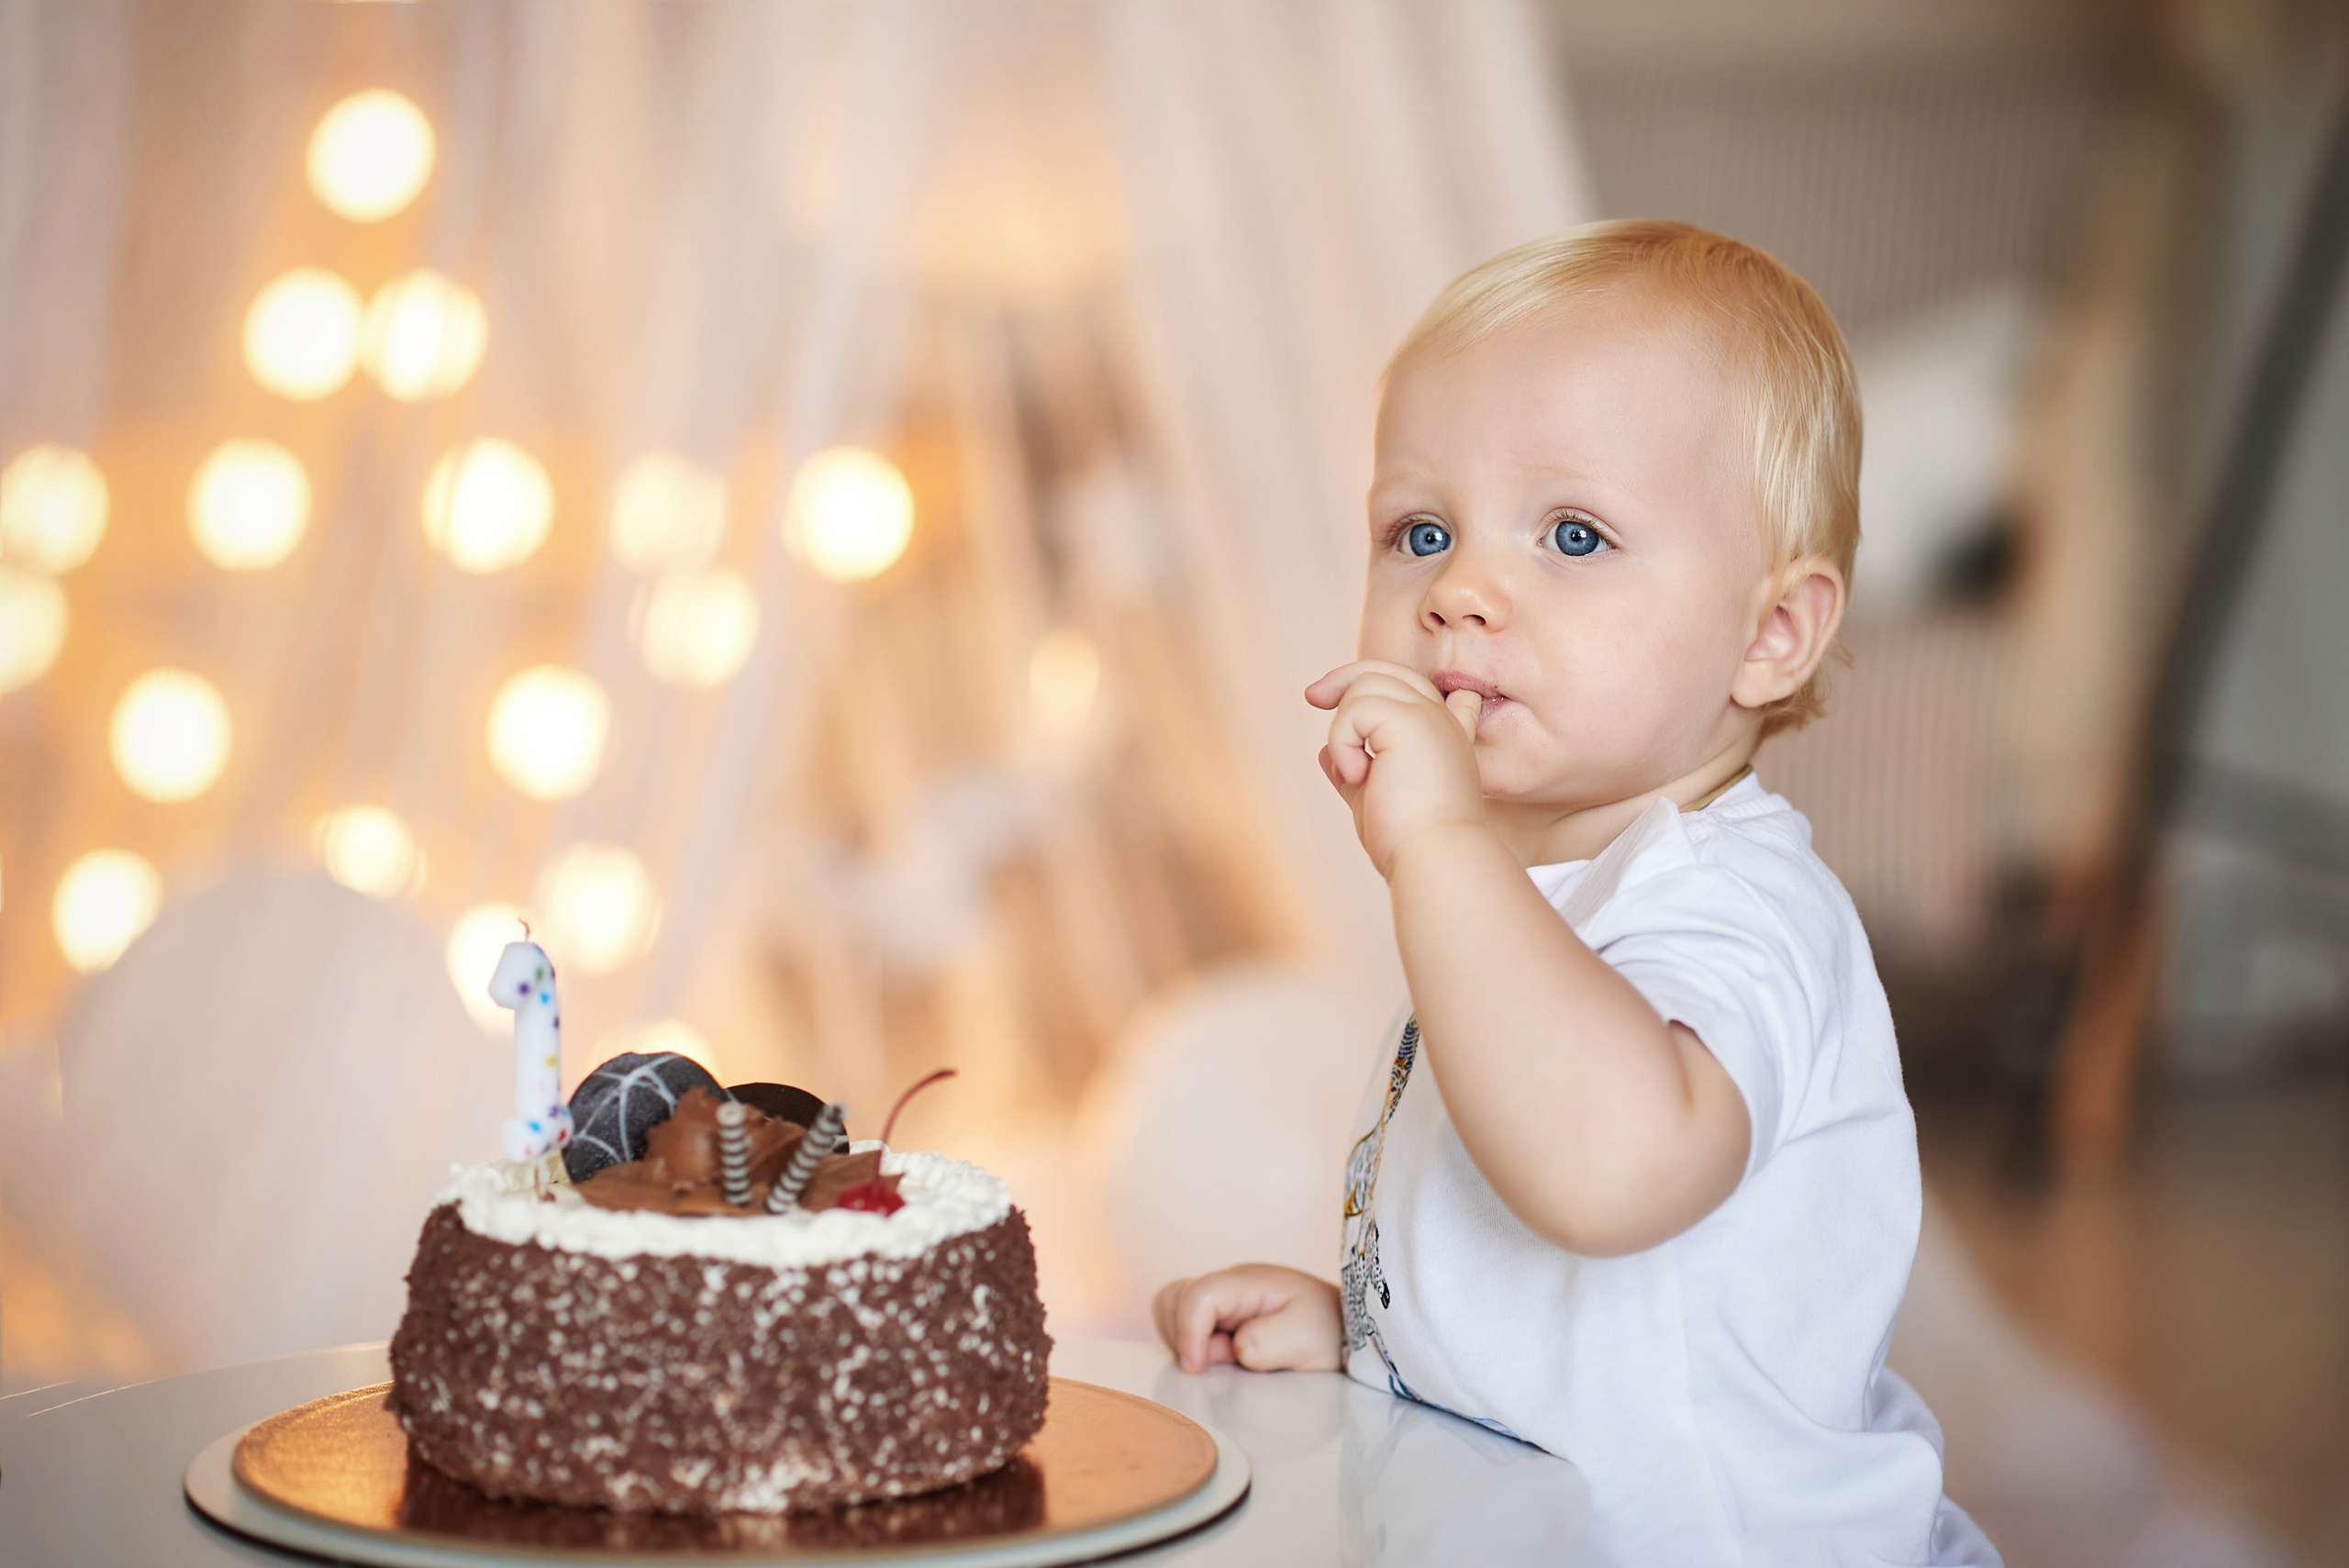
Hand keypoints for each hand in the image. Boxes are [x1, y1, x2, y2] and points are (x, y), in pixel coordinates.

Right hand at [1153, 1265, 1341, 1373]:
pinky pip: (1185, 1324)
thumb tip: (1233, 1348)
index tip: (1197, 1367)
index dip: (1188, 1332)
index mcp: (1249, 1282)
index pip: (1197, 1294)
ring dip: (1185, 1340)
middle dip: (1182, 1334)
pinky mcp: (1221, 1316)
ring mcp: (1224, 1298)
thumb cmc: (1329, 1331)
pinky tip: (1224, 1358)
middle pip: (1173, 1297)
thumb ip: (1266, 1344)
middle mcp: (1230, 1285)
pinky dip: (1193, 1344)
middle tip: (1222, 1359)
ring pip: (1172, 1309)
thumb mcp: (1307, 1340)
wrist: (1345, 1329)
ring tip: (1226, 1358)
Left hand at [1305, 660, 1485, 877]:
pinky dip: (1343, 741)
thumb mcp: (1377, 797)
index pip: (1439, 694)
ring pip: (1366, 682)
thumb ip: (1358, 770)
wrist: (1434, 857)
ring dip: (1344, 729)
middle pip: (1390, 672)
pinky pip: (1355, 708)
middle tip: (1313, 697)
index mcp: (1446, 741)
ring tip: (1355, 774)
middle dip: (1346, 677)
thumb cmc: (1409, 841)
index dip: (1409, 687)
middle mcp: (1442, 721)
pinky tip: (1358, 776)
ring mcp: (1429, 716)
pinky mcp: (1410, 720)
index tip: (1390, 695)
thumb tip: (1325, 753)